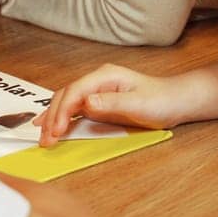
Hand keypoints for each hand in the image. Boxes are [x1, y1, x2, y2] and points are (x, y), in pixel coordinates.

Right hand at [35, 63, 190, 145]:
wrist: (175, 101)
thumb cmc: (161, 100)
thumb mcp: (138, 103)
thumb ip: (111, 103)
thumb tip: (86, 104)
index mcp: (105, 76)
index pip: (75, 91)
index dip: (62, 111)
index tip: (57, 130)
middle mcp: (97, 81)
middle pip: (65, 96)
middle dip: (52, 117)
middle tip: (45, 140)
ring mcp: (96, 92)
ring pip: (66, 102)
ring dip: (53, 119)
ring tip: (42, 137)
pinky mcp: (98, 103)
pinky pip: (74, 110)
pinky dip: (61, 119)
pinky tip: (50, 127)